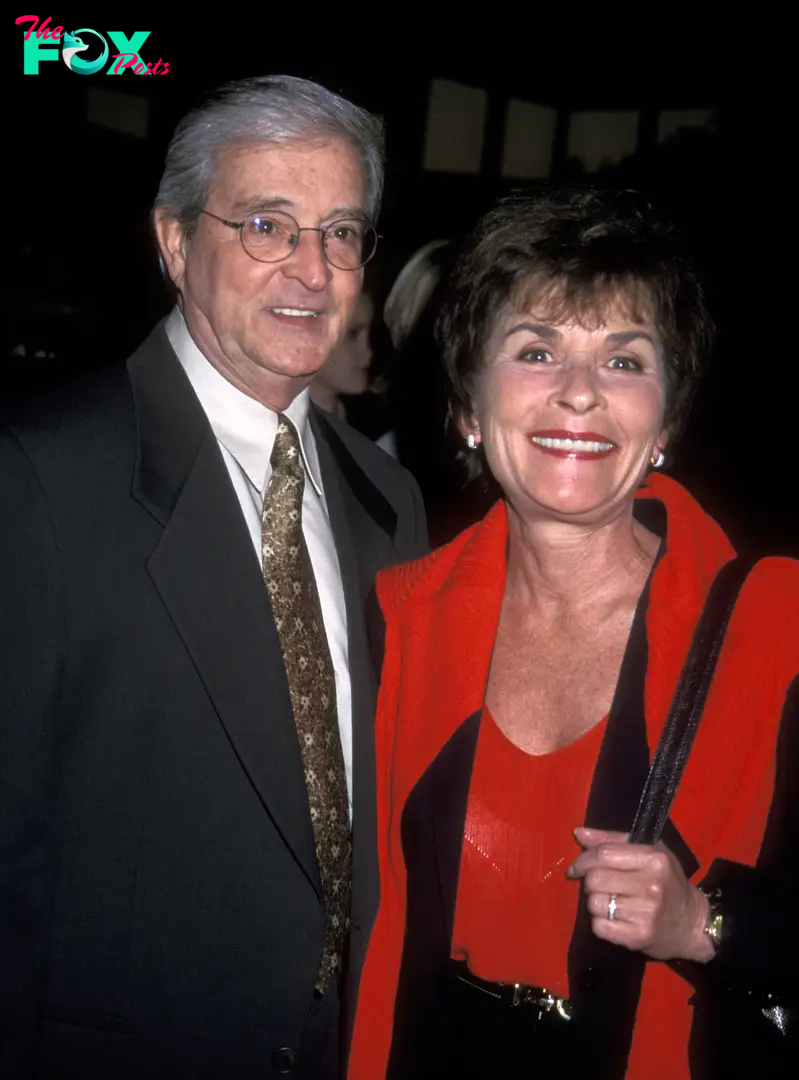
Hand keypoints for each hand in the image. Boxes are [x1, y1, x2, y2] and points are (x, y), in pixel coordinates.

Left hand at [567, 827, 714, 962]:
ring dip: (596, 902)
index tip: (576, 867)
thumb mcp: (649, 852)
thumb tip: (578, 833)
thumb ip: (612, 840)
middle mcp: (651, 885)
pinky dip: (600, 922)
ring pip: (594, 903)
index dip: (583, 859)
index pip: (604, 854)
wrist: (694, 924)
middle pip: (595, 879)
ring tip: (611, 902)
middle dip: (590, 882)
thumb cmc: (668, 882)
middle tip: (600, 885)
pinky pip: (599, 926)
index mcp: (653, 859)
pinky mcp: (638, 937)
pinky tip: (614, 919)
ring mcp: (646, 913)